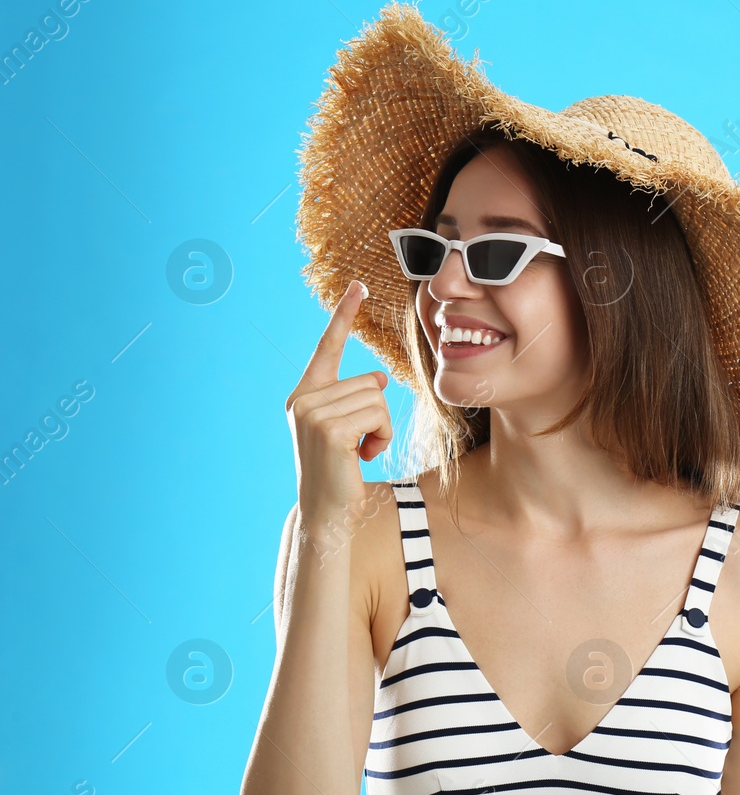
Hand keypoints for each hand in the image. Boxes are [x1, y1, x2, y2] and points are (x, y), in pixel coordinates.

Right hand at [284, 280, 392, 518]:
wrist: (328, 508)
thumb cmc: (340, 470)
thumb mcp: (349, 427)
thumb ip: (356, 398)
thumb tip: (377, 377)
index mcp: (305, 394)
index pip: (327, 347)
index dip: (343, 315)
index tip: (359, 285)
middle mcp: (303, 399)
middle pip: (367, 382)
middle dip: (377, 414)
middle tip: (362, 442)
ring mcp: (312, 414)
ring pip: (376, 399)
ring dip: (381, 427)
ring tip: (361, 449)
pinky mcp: (330, 430)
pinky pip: (377, 415)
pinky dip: (382, 436)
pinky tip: (363, 455)